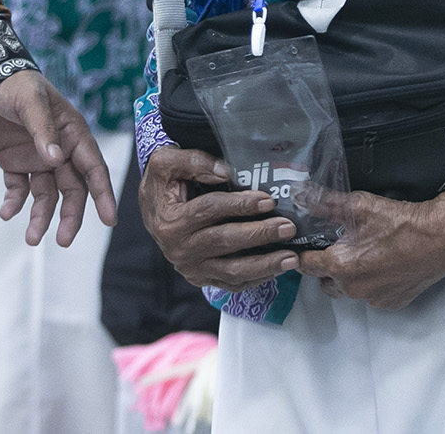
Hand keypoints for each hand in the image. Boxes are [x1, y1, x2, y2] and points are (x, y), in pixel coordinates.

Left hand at [0, 71, 117, 246]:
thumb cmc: (16, 85)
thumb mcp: (31, 101)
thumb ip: (43, 130)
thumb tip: (57, 159)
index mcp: (72, 134)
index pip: (93, 167)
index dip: (102, 193)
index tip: (108, 219)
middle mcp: (60, 150)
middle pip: (72, 189)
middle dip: (70, 215)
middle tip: (63, 239)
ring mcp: (38, 159)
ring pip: (46, 195)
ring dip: (41, 216)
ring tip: (32, 238)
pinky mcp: (16, 164)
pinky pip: (19, 189)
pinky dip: (14, 203)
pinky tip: (6, 213)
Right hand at [140, 145, 298, 290]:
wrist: (153, 211)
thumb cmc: (163, 184)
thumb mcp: (166, 163)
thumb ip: (193, 161)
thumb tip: (225, 172)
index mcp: (171, 221)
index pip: (210, 210)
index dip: (240, 205)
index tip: (267, 200)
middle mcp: (179, 249)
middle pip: (225, 242)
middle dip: (260, 235)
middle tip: (287, 227)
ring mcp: (191, 267)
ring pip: (232, 270)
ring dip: (264, 265)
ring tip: (291, 258)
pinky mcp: (202, 278)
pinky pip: (232, 284)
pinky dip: (256, 279)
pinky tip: (277, 270)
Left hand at [294, 189, 444, 310]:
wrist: (441, 240)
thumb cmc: (402, 224)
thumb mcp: (359, 206)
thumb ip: (325, 202)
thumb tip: (301, 195)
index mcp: (340, 266)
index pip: (305, 265)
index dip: (304, 253)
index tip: (305, 246)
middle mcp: (353, 288)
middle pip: (325, 281)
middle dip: (326, 267)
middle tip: (338, 247)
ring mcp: (373, 298)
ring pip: (349, 290)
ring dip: (350, 277)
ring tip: (363, 255)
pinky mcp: (392, 302)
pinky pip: (373, 296)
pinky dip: (373, 284)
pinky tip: (383, 265)